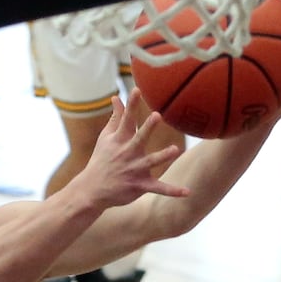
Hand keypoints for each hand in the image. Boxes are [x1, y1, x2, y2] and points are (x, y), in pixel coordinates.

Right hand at [79, 90, 188, 208]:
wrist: (92, 190)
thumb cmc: (102, 160)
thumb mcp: (106, 138)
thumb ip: (115, 117)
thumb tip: (117, 97)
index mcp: (120, 140)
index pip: (126, 119)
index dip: (131, 104)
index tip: (137, 90)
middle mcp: (128, 153)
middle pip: (139, 138)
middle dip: (148, 128)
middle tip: (157, 115)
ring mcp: (134, 170)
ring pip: (151, 162)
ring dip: (162, 156)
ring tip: (175, 149)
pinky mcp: (140, 186)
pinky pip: (159, 188)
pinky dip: (172, 191)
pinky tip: (188, 192)